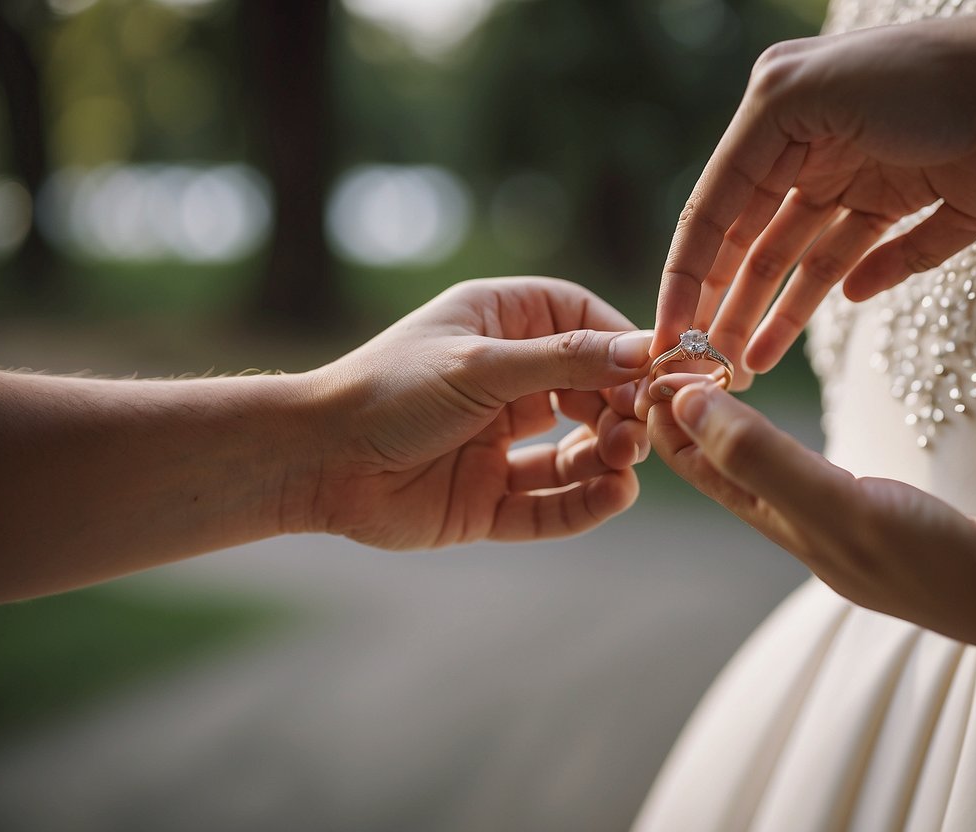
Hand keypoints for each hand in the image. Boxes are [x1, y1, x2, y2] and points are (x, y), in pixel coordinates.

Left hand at [298, 277, 652, 549]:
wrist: (315, 460)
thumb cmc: (389, 390)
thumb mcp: (481, 365)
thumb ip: (563, 361)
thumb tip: (642, 352)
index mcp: (504, 327)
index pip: (587, 326)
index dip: (625, 349)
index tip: (660, 373)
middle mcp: (509, 383)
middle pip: (592, 394)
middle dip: (621, 412)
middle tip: (640, 430)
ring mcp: (500, 444)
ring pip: (577, 453)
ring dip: (608, 458)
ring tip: (624, 463)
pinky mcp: (489, 499)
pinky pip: (549, 504)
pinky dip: (583, 503)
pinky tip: (611, 495)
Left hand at [648, 380, 975, 627]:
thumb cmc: (914, 552)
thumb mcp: (828, 501)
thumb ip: (758, 455)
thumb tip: (684, 403)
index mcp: (766, 516)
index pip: (689, 459)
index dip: (661, 413)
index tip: (649, 360)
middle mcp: (779, 516)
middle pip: (706, 459)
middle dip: (675, 411)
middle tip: (666, 352)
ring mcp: (812, 512)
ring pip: (740, 459)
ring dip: (713, 417)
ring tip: (700, 370)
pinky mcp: (844, 505)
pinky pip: (779, 461)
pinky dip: (756, 429)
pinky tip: (761, 416)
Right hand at [651, 0, 975, 385]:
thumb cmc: (918, 77)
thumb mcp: (799, 97)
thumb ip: (749, 165)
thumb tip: (723, 238)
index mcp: (776, 121)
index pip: (715, 212)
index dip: (687, 276)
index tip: (669, 333)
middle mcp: (812, 154)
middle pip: (753, 246)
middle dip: (724, 305)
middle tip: (702, 365)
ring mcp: (860, 183)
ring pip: (802, 264)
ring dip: (773, 316)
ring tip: (747, 368)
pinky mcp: (910, 208)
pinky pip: (868, 261)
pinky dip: (849, 289)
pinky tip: (822, 317)